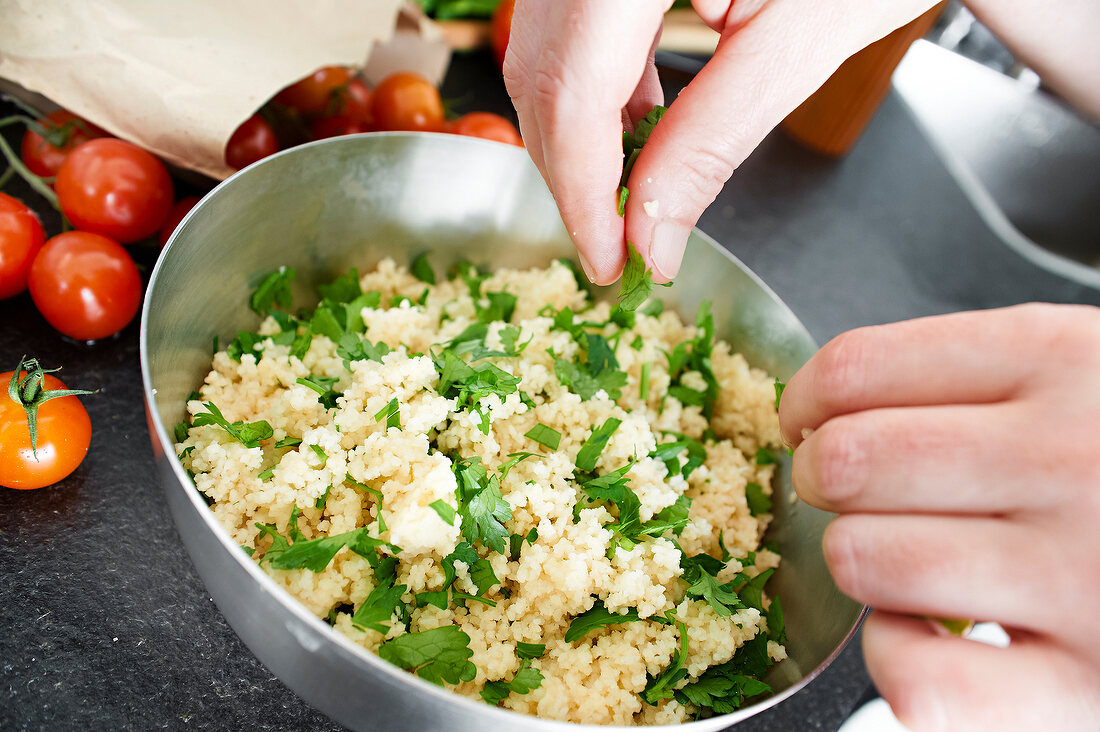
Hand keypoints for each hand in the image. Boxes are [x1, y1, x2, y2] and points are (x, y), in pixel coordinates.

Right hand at [503, 0, 935, 284]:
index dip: (580, 191)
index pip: (573, 90)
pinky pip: (566, 33)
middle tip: (614, 243)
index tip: (606, 259)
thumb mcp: (796, 44)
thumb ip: (710, 143)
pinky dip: (594, 93)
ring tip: (629, 194)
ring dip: (577, 139)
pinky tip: (633, 130)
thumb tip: (648, 240)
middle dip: (573, 175)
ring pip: (540, 56)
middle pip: (540, 75)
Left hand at [780, 303, 1099, 729]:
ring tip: (912, 560)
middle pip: (847, 462)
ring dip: (861, 564)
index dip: (805, 401)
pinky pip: (917, 675)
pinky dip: (897, 656)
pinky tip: (937, 633)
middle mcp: (1072, 459)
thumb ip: (976, 378)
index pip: (855, 368)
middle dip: (826, 481)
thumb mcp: (1090, 372)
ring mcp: (1082, 578)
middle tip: (855, 493)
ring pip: (864, 560)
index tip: (807, 422)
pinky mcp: (1085, 688)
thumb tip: (823, 406)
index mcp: (1064, 361)